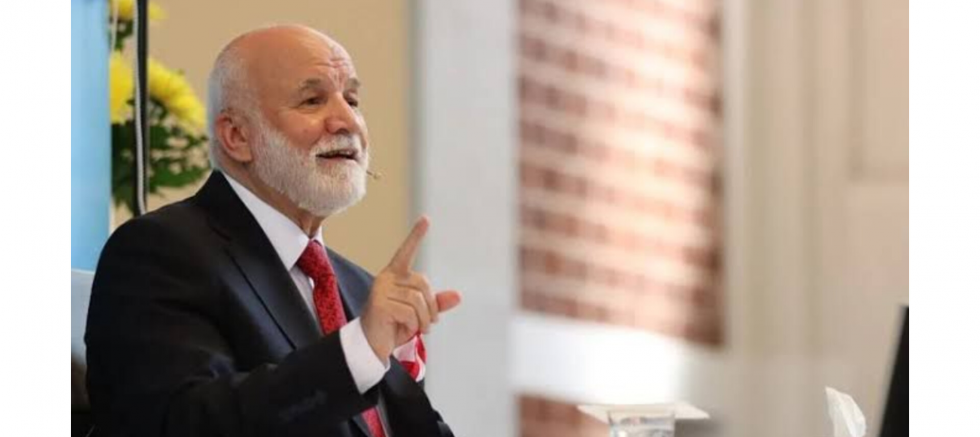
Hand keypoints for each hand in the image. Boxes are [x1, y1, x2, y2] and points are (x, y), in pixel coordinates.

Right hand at [360, 216, 461, 361]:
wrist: (373, 345)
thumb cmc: (394, 325)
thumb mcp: (419, 314)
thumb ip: (436, 303)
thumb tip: (458, 296)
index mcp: (394, 275)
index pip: (406, 252)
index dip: (416, 235)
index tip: (426, 219)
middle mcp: (386, 278)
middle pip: (422, 283)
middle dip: (431, 306)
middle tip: (429, 323)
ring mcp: (380, 290)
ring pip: (417, 300)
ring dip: (424, 319)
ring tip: (418, 329)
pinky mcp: (379, 305)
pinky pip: (409, 313)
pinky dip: (413, 325)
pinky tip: (404, 330)